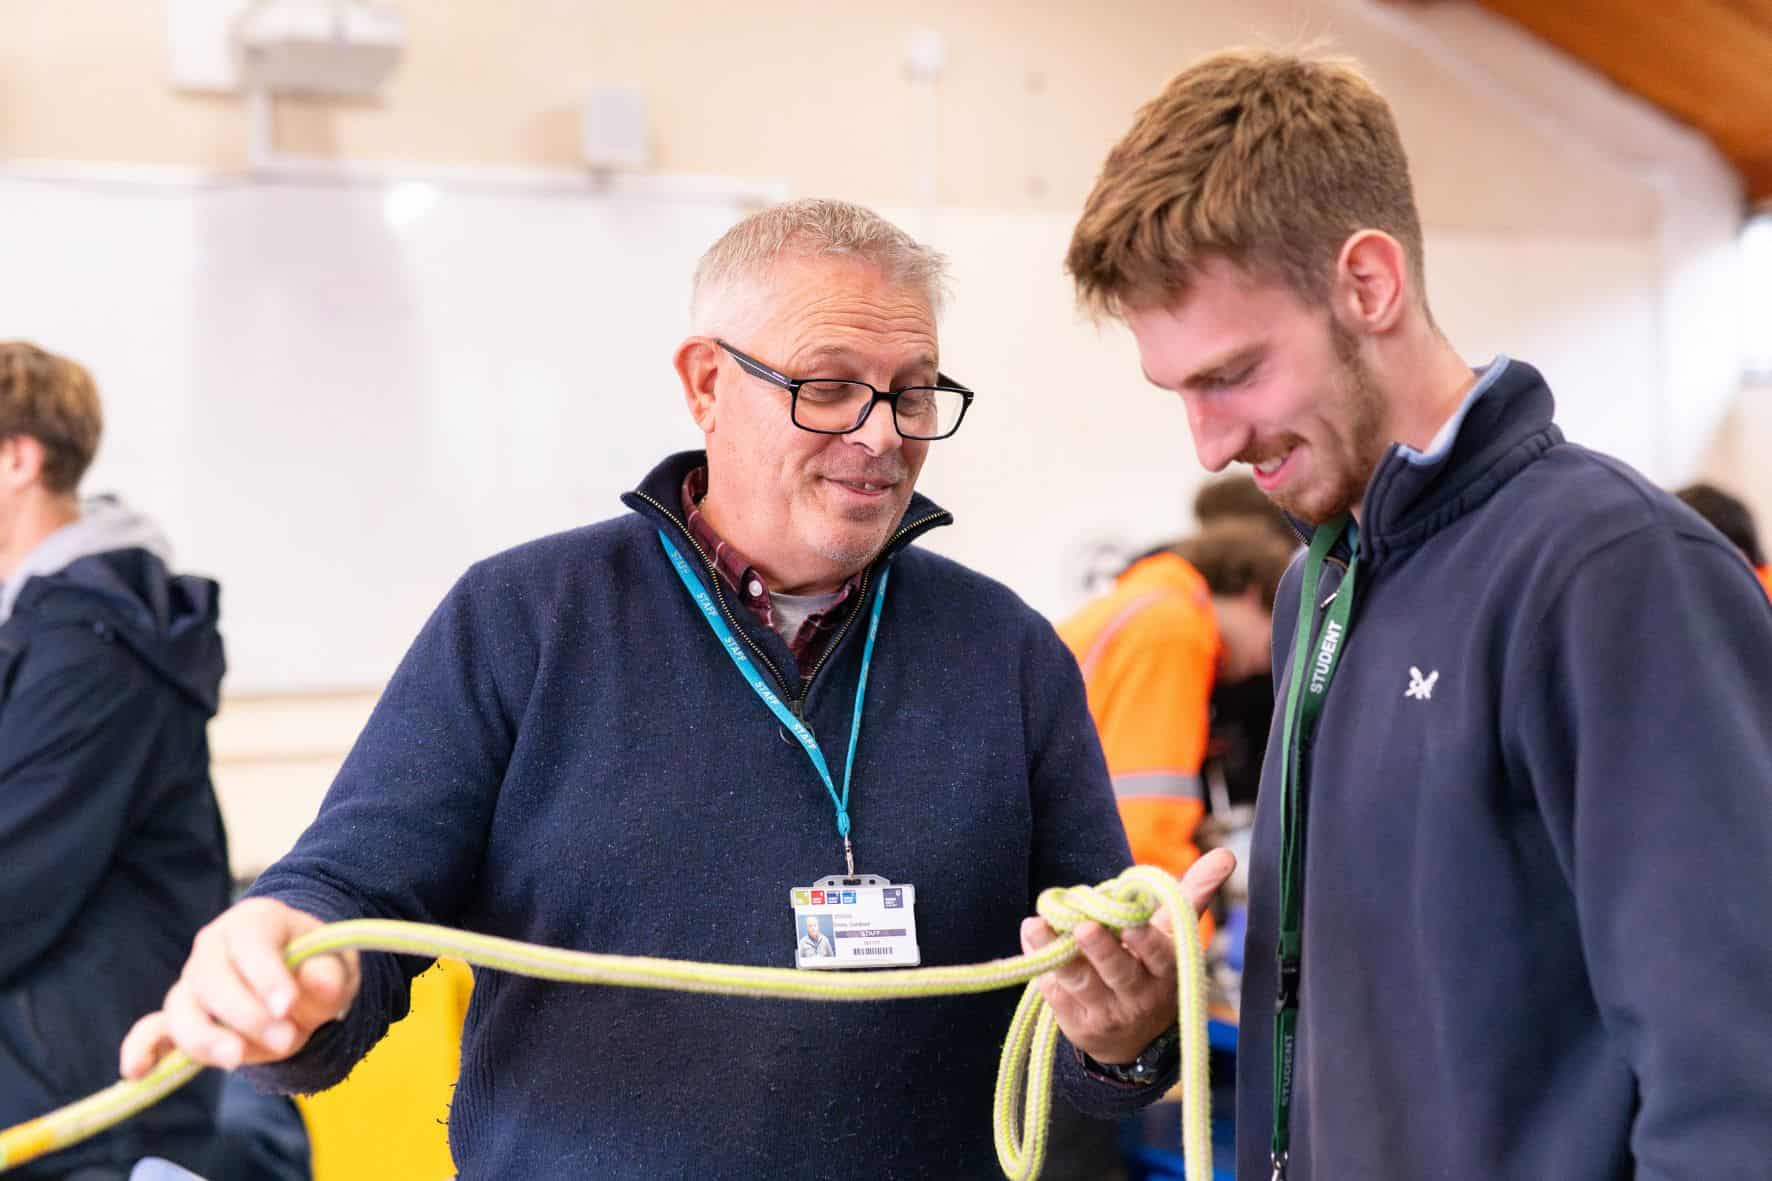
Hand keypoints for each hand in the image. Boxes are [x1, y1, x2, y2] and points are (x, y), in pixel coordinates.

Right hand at [119, 898, 359, 1078]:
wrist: (298, 977)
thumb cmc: (316, 965)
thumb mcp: (336, 964)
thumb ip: (330, 976)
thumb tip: (321, 985)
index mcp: (253, 922)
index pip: (251, 943)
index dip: (266, 975)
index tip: (287, 1006)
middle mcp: (213, 948)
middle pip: (213, 979)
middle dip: (246, 1015)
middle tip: (286, 1040)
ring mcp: (192, 983)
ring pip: (183, 1009)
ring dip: (207, 1038)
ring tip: (237, 1058)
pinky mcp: (180, 1017)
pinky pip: (153, 1030)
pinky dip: (142, 1048)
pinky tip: (136, 1071)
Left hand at [1019, 848, 1235, 1065]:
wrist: (1135, 1037)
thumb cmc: (1153, 965)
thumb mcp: (1174, 934)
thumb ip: (1194, 893)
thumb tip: (1226, 853)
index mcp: (1166, 968)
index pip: (1158, 954)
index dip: (1143, 941)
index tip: (1129, 925)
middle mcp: (1138, 994)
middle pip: (1117, 971)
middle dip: (1100, 951)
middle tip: (1084, 927)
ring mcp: (1107, 1012)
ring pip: (1081, 982)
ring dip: (1056, 954)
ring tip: (1037, 926)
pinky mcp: (1078, 1023)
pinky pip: (1057, 995)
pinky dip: (1042, 967)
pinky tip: (1032, 939)